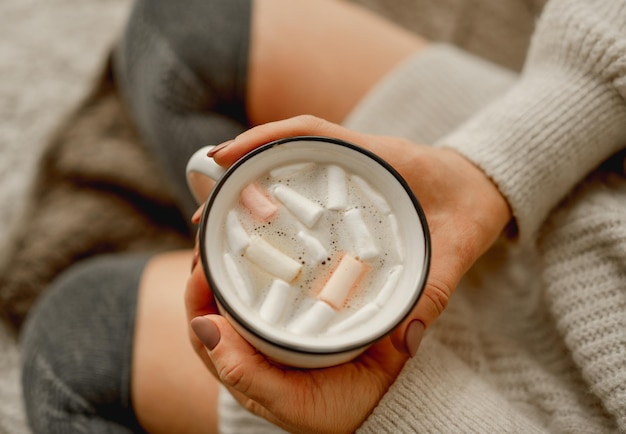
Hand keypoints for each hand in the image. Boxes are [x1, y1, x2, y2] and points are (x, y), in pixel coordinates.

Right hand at [186, 115, 510, 431]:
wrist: (485, 188)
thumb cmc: (470, 205)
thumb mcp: (457, 246)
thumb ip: (436, 289)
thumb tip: (403, 341)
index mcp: (376, 157)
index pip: (309, 133)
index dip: (262, 140)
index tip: (222, 158)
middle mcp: (353, 159)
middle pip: (284, 154)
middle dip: (240, 175)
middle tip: (206, 215)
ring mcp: (345, 173)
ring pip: (287, 172)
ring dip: (249, 193)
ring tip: (216, 228)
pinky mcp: (345, 191)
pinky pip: (301, 190)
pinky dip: (272, 205)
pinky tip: (255, 236)